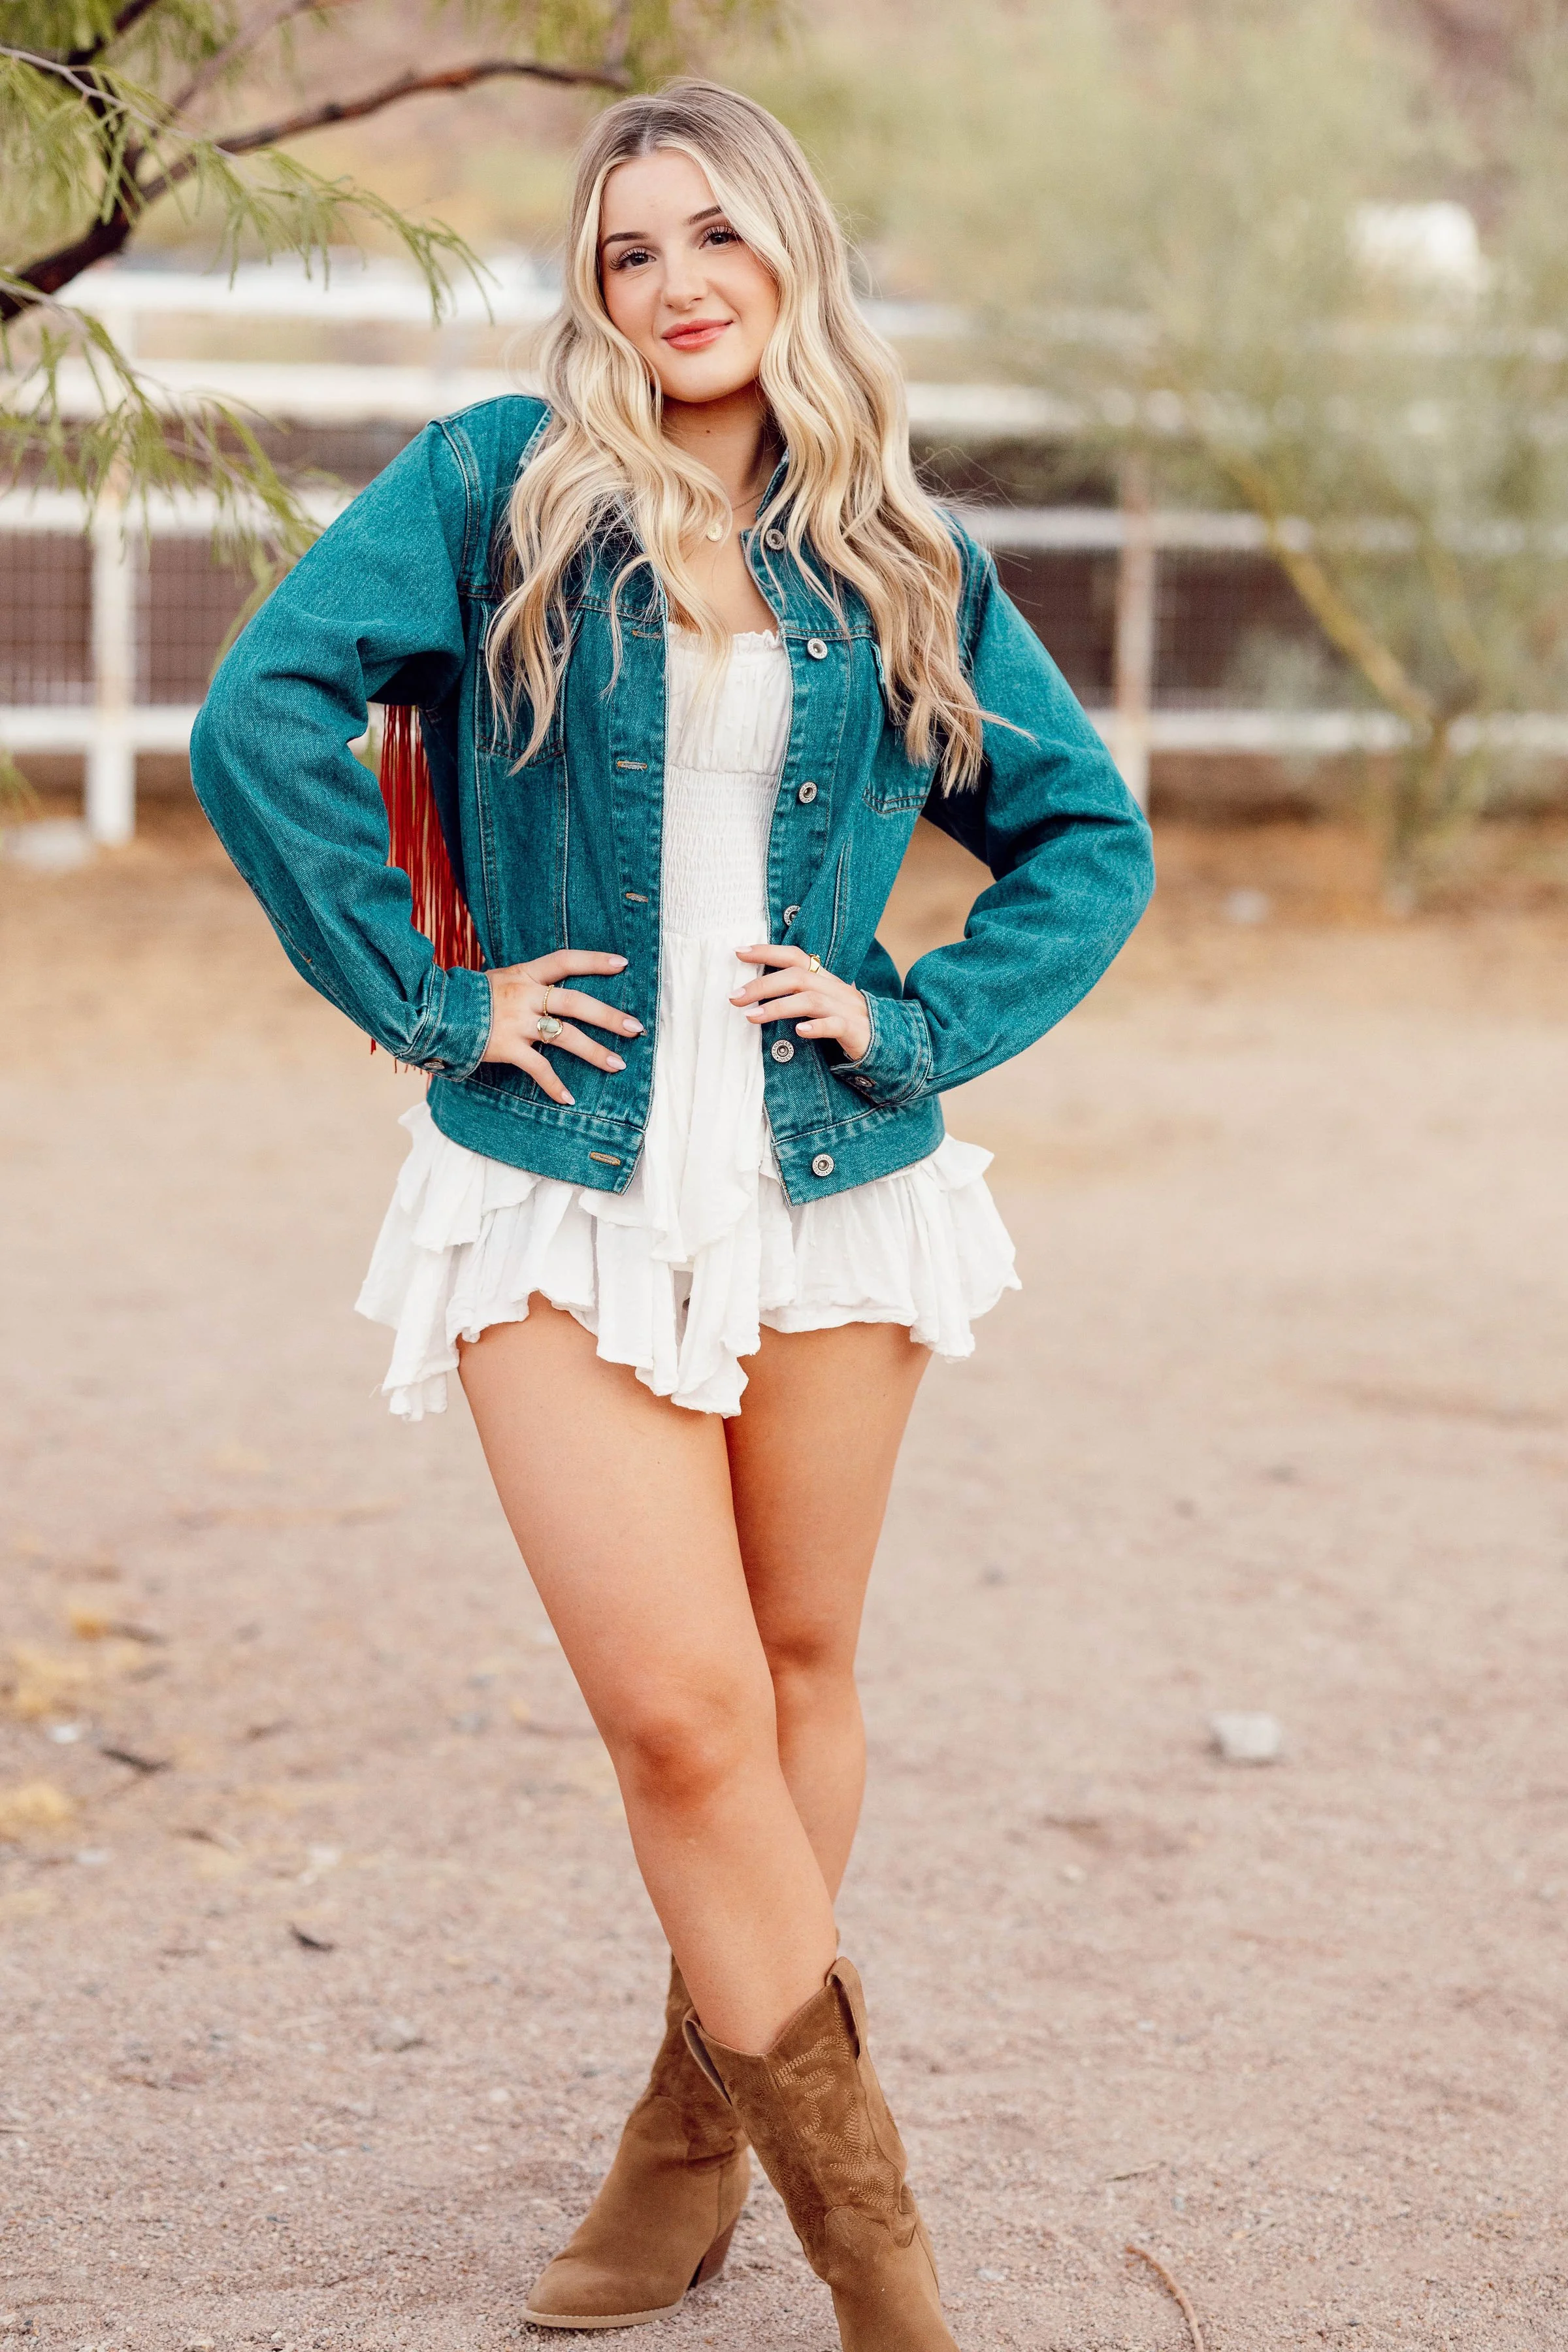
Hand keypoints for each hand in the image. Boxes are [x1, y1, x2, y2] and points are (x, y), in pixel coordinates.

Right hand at [483, 949, 641, 1106]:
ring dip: (594, 1052)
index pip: (564, 961)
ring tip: (618, 1065)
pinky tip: (569, 1099)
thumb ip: (525, 985)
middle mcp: (524, 996)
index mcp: (524, 974)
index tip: (622, 964)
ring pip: (565, 1036)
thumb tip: (551, 990)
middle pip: (575, 1002)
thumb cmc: (469, 997)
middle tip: (635, 1028)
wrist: (434, 1012)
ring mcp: (516, 1022)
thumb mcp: (498, 980)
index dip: (594, 961)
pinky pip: (538, 1068)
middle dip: (608, 1015)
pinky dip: (554, 1085)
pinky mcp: (507, 1047)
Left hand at [730, 943, 871, 1064]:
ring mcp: (845, 1007)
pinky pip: (834, 1025)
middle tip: (734, 996)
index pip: (794, 956)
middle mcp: (834, 988)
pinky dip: (816, 1027)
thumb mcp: (821, 1003)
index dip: (767, 951)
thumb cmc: (845, 1021)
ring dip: (778, 1007)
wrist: (888, 1040)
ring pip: (810, 999)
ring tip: (751, 1017)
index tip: (738, 952)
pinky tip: (799, 1032)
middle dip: (762, 984)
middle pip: (797, 976)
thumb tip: (757, 992)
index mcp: (825, 978)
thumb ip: (797, 994)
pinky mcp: (855, 1030)